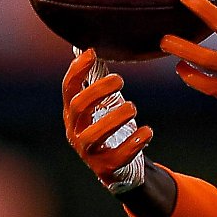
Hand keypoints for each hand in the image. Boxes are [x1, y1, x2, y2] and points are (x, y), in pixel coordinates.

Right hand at [61, 49, 152, 193]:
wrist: (121, 169)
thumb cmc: (110, 129)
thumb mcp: (101, 103)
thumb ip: (92, 78)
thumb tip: (82, 47)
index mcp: (74, 113)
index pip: (68, 88)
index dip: (77, 70)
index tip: (93, 52)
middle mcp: (76, 131)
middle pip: (78, 107)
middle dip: (98, 90)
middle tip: (120, 79)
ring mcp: (89, 152)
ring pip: (92, 135)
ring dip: (114, 117)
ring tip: (132, 107)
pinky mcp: (106, 168)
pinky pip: (118, 156)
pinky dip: (134, 143)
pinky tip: (148, 131)